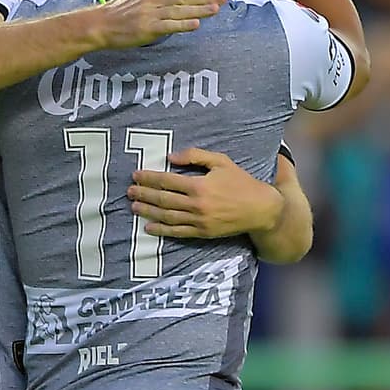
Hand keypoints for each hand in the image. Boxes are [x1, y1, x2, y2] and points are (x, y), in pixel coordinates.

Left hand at [129, 147, 282, 240]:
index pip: (167, 181)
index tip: (136, 175)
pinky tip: (149, 227)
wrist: (260, 209)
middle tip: (129, 191)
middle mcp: (196, 204)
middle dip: (143, 195)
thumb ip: (195, 156)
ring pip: (167, 217)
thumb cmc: (240, 182)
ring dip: (148, 212)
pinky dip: (162, 230)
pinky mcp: (202, 233)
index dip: (149, 178)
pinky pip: (177, 232)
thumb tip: (171, 157)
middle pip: (163, 199)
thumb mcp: (221, 162)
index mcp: (199, 185)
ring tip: (134, 207)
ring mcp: (198, 221)